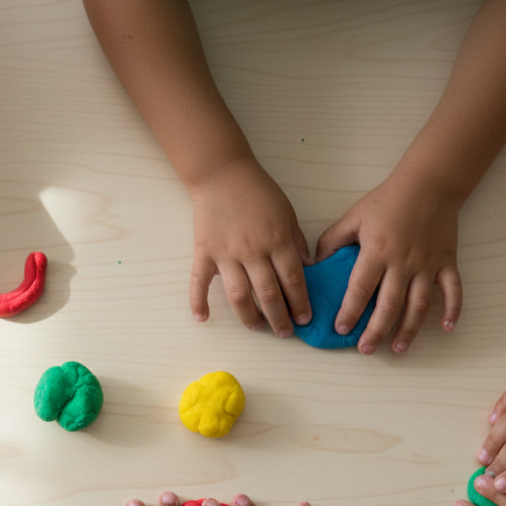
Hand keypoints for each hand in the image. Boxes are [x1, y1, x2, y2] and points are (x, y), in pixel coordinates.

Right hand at [188, 157, 312, 338]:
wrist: (222, 173)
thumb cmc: (258, 192)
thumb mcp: (287, 214)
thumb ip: (296, 243)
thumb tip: (307, 270)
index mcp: (277, 241)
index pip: (292, 280)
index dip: (300, 303)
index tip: (305, 318)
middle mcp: (253, 251)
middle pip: (268, 294)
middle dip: (279, 317)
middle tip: (285, 332)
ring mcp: (226, 254)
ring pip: (238, 295)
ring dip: (249, 317)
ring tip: (258, 327)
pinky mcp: (204, 252)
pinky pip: (199, 282)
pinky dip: (198, 301)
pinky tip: (202, 318)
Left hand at [316, 171, 461, 353]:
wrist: (428, 183)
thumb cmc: (387, 200)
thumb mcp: (353, 217)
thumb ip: (332, 241)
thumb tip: (316, 265)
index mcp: (376, 252)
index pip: (360, 289)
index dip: (349, 312)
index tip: (340, 329)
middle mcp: (402, 262)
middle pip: (388, 306)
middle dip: (375, 331)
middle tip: (365, 349)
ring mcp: (427, 265)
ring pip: (418, 306)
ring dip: (408, 330)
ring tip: (398, 349)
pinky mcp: (446, 262)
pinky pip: (453, 290)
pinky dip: (453, 310)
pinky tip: (447, 328)